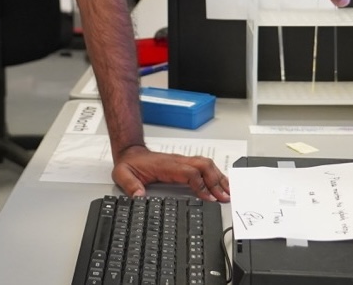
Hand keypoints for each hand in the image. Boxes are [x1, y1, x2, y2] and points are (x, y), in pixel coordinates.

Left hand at [112, 145, 230, 202]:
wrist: (131, 153)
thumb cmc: (130, 164)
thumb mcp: (122, 174)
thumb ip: (130, 185)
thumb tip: (139, 196)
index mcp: (166, 165)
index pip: (189, 172)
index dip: (200, 185)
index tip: (209, 198)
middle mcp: (177, 161)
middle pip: (203, 166)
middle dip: (216, 181)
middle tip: (225, 197)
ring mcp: (182, 161)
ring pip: (206, 164)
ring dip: (219, 177)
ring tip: (229, 192)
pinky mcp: (184, 164)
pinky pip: (204, 166)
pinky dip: (215, 174)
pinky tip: (222, 183)